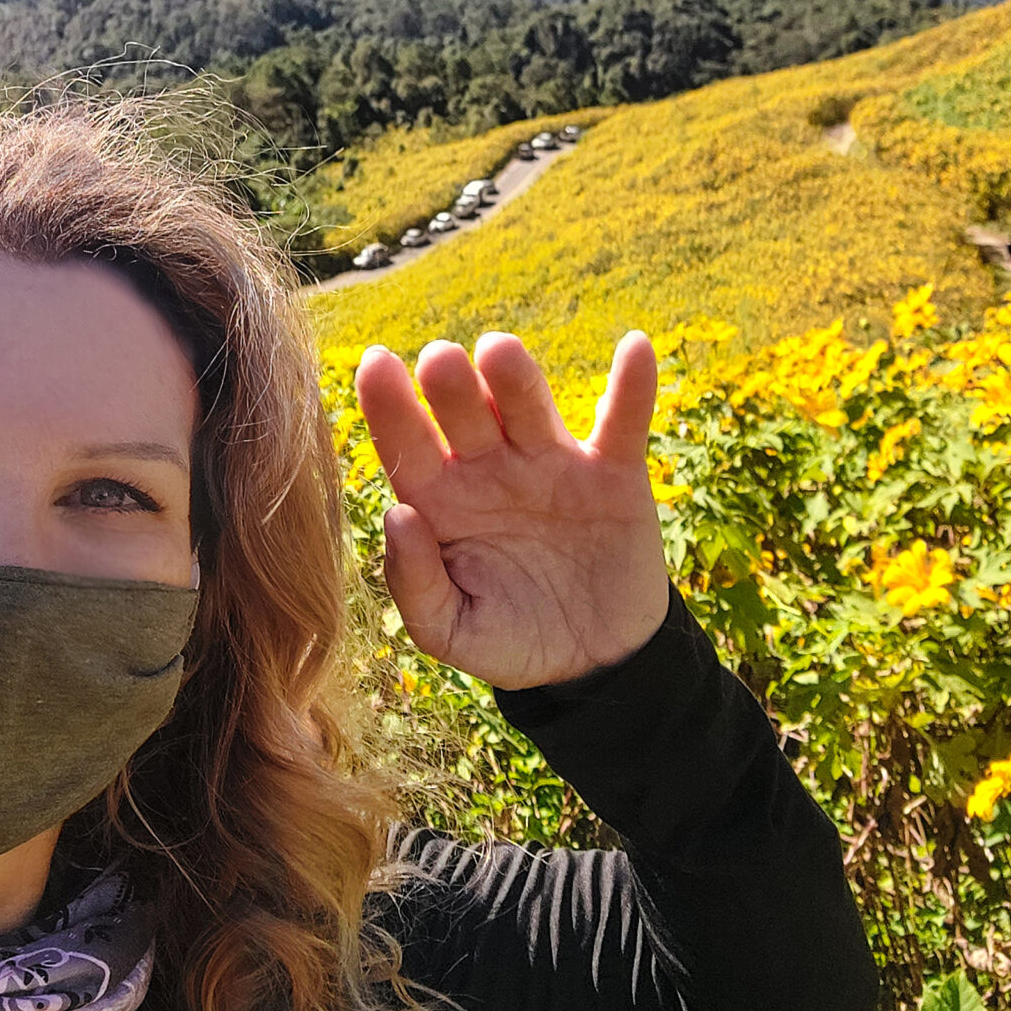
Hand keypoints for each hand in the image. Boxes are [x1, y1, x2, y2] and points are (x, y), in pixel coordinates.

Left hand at [354, 330, 671, 690]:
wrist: (594, 663)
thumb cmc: (508, 638)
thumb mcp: (450, 631)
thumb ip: (415, 583)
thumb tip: (397, 513)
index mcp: (441, 499)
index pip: (407, 444)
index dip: (388, 405)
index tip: (374, 365)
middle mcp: (490, 468)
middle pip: (465, 412)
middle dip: (451, 385)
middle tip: (439, 360)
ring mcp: (552, 463)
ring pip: (529, 406)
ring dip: (516, 377)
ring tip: (498, 350)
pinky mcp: (614, 474)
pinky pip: (624, 421)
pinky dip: (633, 385)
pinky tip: (636, 347)